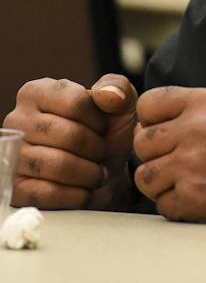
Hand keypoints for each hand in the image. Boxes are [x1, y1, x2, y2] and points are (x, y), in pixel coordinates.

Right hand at [3, 74, 137, 209]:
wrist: (102, 172)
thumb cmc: (106, 132)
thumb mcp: (119, 102)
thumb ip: (117, 87)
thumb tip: (108, 95)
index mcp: (37, 92)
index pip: (75, 102)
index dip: (99, 120)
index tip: (102, 128)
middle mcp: (16, 121)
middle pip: (68, 135)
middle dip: (96, 148)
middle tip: (101, 154)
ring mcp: (10, 155)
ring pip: (57, 165)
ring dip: (89, 173)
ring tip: (96, 172)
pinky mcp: (13, 189)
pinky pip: (46, 193)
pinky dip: (75, 195)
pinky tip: (84, 190)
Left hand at [131, 87, 205, 226]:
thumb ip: (188, 112)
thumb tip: (141, 124)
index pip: (148, 103)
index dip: (152, 120)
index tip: (167, 132)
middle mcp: (197, 129)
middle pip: (142, 142)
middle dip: (156, 155)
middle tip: (182, 161)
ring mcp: (192, 164)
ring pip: (145, 176)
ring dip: (162, 183)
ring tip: (190, 180)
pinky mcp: (191, 197)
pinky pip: (160, 203)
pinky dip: (177, 205)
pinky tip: (200, 197)